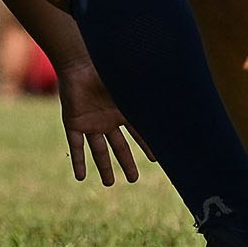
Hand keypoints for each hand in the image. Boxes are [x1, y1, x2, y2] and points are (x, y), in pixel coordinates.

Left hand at [57, 60, 150, 186]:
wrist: (78, 63)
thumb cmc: (104, 71)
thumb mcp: (128, 86)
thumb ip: (146, 96)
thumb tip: (174, 97)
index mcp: (121, 110)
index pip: (137, 133)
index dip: (147, 146)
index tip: (156, 159)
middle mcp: (107, 119)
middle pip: (119, 146)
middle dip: (126, 162)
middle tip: (134, 179)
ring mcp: (90, 122)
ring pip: (98, 150)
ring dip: (104, 167)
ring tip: (110, 183)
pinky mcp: (73, 123)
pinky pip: (76, 146)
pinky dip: (78, 161)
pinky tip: (81, 177)